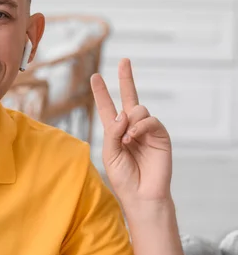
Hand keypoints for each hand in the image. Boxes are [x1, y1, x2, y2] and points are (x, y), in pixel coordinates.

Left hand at [90, 58, 172, 209]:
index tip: (95, 76)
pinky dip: (139, 127)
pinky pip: (149, 120)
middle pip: (128, 98)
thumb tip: (123, 113)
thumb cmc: (123, 177)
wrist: (141, 194)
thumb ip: (112, 132)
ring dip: (129, 121)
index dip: (101, 92)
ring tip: (126, 139)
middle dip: (126, 78)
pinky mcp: (160, 135)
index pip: (107, 107)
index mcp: (115, 132)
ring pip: (137, 109)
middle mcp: (131, 127)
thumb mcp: (109, 153)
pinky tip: (133, 138)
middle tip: (124, 60)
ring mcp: (146, 130)